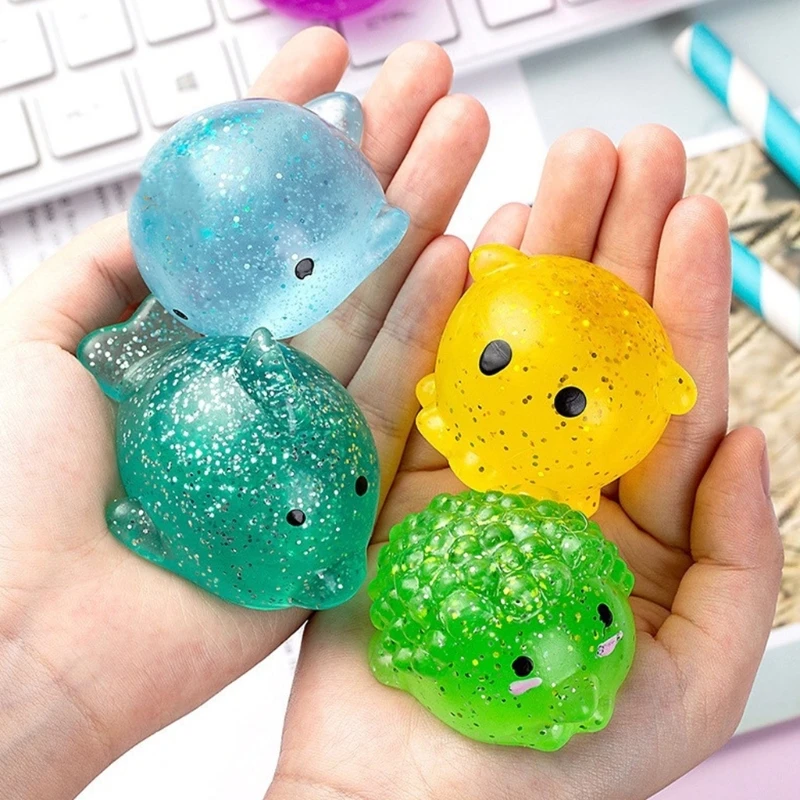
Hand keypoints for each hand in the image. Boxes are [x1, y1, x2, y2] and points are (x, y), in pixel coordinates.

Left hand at [0, 30, 487, 798]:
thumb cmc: (11, 492)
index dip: (286, 127)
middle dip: (378, 152)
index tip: (330, 57)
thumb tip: (168, 195)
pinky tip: (457, 249)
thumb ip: (108, 262)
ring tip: (466, 133)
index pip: (250, 207)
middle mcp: (252, 363)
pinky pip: (389, 390)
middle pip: (326, 242)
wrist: (32, 635)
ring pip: (372, 300)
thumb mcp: (35, 337)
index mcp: (186, 324)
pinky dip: (424, 322)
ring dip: (420, 213)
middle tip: (432, 80)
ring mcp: (301, 418)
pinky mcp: (337, 481)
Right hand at [267, 127, 782, 799]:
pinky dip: (446, 314)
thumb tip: (744, 440)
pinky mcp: (398, 476)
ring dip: (536, 258)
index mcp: (628, 519)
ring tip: (557, 173)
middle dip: (614, 244)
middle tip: (627, 153)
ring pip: (509, 345)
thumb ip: (735, 565)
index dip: (680, 296)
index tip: (687, 214)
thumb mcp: (684, 680)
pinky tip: (473, 246)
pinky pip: (426, 381)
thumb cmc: (545, 769)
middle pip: (589, 347)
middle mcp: (552, 478)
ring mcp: (471, 469)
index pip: (662, 386)